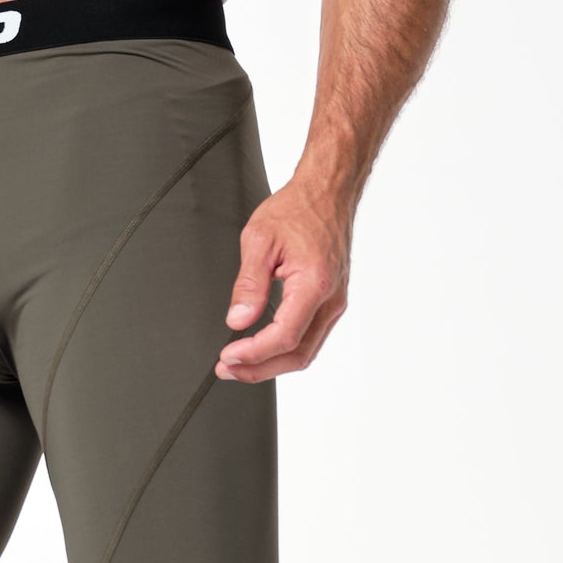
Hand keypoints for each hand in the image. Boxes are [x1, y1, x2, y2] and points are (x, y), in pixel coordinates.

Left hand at [217, 182, 351, 381]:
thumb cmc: (297, 209)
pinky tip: (261, 348)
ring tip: (239, 364)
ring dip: (271, 364)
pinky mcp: (331, 302)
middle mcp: (331, 299)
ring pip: (305, 352)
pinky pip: (310, 338)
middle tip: (227, 368)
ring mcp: (334, 303)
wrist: (327, 193)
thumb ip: (249, 285)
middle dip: (259, 369)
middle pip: (297, 355)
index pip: (284, 337)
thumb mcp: (259, 240)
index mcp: (314, 284)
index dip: (253, 354)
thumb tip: (238, 321)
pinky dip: (284, 350)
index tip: (228, 356)